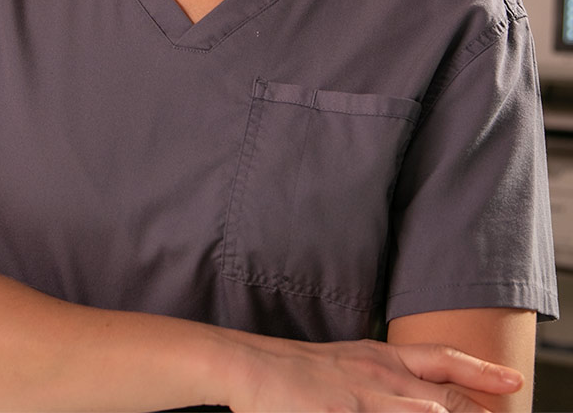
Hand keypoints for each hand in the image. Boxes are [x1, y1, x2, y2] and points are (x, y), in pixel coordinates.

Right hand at [227, 334, 522, 411]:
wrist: (244, 364)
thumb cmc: (288, 370)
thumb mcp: (343, 362)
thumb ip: (379, 377)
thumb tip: (414, 398)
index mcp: (377, 356)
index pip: (441, 360)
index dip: (481, 371)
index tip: (513, 381)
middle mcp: (379, 376)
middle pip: (445, 399)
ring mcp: (364, 400)